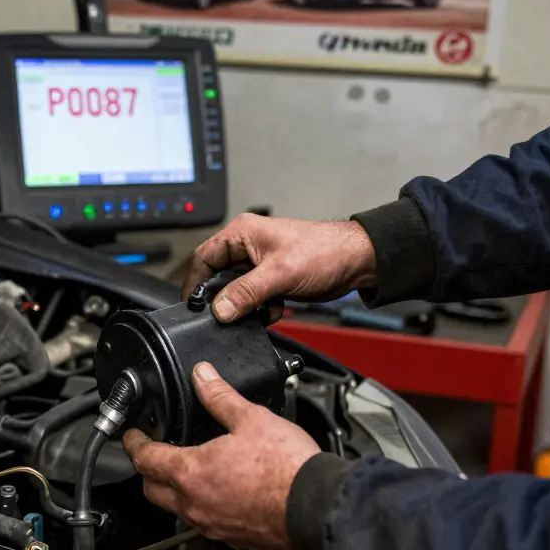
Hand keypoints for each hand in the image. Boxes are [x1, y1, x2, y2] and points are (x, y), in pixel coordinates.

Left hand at [122, 362, 320, 549]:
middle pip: (151, 489)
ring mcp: (211, 524)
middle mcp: (194, 504)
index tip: (133, 435)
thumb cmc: (287, 469)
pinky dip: (200, 504)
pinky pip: (202, 521)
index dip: (133, 443)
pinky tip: (219, 490)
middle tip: (154, 452)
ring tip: (187, 468)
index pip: (144, 459)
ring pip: (176, 508)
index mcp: (190, 473)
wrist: (316, 507)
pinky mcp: (231, 537)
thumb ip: (220, 397)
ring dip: (173, 490)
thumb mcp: (250, 418)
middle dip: (147, 470)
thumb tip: (203, 377)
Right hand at [182, 214, 377, 322]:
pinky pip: (252, 298)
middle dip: (223, 299)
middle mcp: (246, 247)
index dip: (195, 282)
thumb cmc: (324, 251)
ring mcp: (259, 264)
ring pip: (235, 291)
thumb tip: (219, 309)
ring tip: (255, 311)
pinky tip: (271, 311)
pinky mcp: (271, 279)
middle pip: (217, 276)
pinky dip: (258, 309)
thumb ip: (246, 292)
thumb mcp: (280, 273)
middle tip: (224, 316)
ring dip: (243, 306)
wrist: (356, 261)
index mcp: (242, 233)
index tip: (192, 306)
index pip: (203, 257)